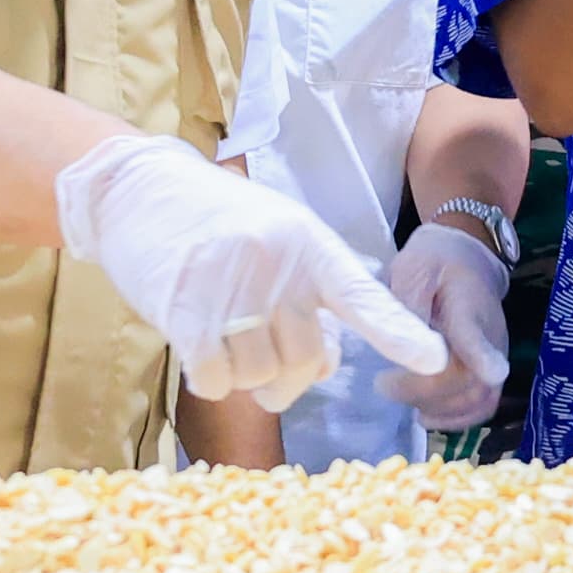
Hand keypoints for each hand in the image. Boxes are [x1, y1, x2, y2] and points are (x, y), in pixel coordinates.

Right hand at [52, 135, 447, 412]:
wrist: (136, 191)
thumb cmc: (215, 224)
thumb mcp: (276, 239)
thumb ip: (308, 294)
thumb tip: (326, 364)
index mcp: (308, 244)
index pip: (363, 296)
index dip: (399, 331)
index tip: (436, 359)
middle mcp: (276, 264)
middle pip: (307, 361)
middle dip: (289, 381)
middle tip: (267, 370)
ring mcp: (230, 288)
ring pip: (257, 376)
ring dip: (242, 378)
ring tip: (225, 342)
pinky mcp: (184, 311)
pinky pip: (215, 379)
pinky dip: (210, 380)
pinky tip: (198, 351)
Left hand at [377, 225, 513, 431]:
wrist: (466, 260)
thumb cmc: (434, 263)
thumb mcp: (413, 268)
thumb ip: (409, 303)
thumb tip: (404, 339)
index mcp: (469, 307)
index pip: (475, 335)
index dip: (480, 355)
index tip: (488, 373)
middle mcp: (490, 338)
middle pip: (469, 380)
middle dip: (424, 392)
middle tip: (383, 383)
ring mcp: (495, 357)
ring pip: (477, 399)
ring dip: (437, 409)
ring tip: (399, 396)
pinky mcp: (492, 371)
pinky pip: (483, 405)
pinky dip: (456, 419)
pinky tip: (425, 416)